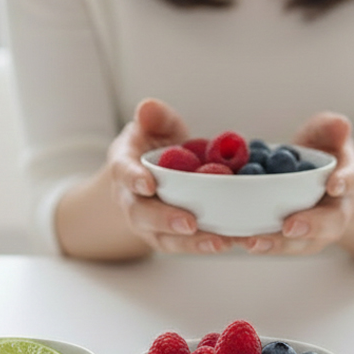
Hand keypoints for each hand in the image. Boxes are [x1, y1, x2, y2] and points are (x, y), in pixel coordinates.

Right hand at [106, 98, 231, 253]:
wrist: (153, 174)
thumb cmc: (155, 146)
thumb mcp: (156, 126)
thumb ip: (155, 117)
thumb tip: (148, 107)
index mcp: (125, 166)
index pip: (124, 172)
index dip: (134, 178)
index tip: (148, 184)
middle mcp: (131, 200)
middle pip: (142, 214)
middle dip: (165, 219)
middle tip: (189, 223)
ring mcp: (148, 223)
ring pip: (164, 238)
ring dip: (191, 243)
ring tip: (219, 242)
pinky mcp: (168, 237)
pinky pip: (184, 246)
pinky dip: (205, 246)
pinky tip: (229, 242)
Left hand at [241, 112, 353, 255]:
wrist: (322, 179)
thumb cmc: (324, 153)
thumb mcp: (328, 133)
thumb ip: (331, 128)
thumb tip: (340, 124)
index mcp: (347, 182)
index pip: (350, 182)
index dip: (343, 183)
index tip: (333, 185)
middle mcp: (335, 211)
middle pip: (328, 225)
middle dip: (309, 226)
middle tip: (289, 227)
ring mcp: (313, 230)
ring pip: (300, 243)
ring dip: (277, 244)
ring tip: (253, 242)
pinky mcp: (290, 238)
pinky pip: (277, 244)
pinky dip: (258, 243)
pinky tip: (236, 241)